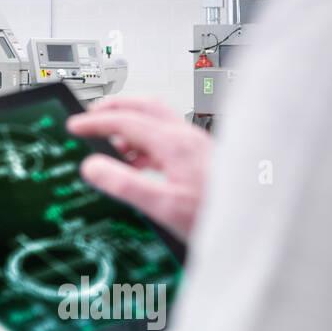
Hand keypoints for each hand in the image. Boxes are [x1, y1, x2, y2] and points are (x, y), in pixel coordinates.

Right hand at [66, 96, 210, 240]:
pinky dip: (144, 142)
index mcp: (175, 143)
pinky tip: (139, 163)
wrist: (257, 224)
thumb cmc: (218, 217)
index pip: (126, 120)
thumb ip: (125, 185)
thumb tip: (93, 166)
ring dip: (129, 124)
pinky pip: (166, 137)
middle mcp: (187, 137)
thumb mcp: (164, 207)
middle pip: (144, 106)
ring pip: (156, 120)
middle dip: (114, 108)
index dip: (95, 122)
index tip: (74, 126)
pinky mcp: (202, 157)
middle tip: (90, 117)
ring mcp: (196, 145)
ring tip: (110, 143)